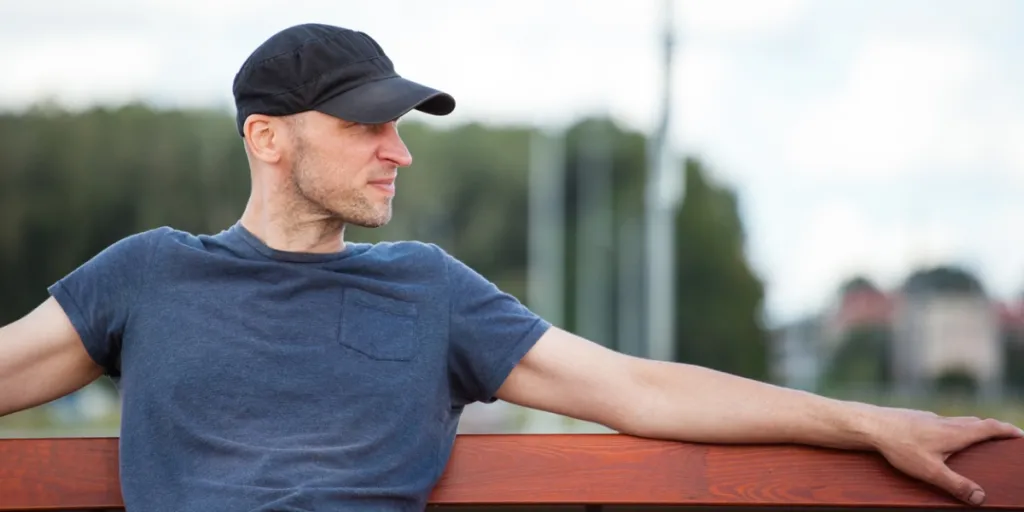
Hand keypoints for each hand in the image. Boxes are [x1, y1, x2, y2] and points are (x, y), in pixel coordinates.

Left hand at [866, 407, 1023, 505]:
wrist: (871, 425)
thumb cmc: (901, 447)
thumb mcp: (931, 471)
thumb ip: (956, 485)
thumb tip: (980, 498)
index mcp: (956, 432)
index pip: (990, 427)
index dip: (1007, 431)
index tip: (1020, 434)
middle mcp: (947, 421)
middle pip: (977, 422)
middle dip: (993, 429)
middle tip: (1005, 436)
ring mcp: (931, 418)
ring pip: (959, 421)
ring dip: (973, 427)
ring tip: (979, 437)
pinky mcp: (917, 419)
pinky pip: (942, 422)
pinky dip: (953, 428)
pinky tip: (944, 436)